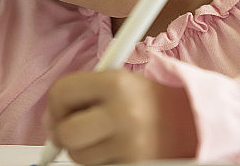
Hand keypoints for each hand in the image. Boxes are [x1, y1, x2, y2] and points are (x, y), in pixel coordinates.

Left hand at [44, 69, 196, 164]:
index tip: (63, 110)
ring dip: (86, 151)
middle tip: (75, 131)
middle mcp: (123, 112)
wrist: (191, 122)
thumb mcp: (121, 82)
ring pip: (79, 157)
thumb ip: (83, 93)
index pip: (62, 92)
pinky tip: (118, 150)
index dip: (56, 104)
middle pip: (65, 133)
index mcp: (117, 83)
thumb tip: (48, 123)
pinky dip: (103, 163)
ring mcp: (130, 144)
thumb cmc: (149, 102)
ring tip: (107, 138)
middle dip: (64, 134)